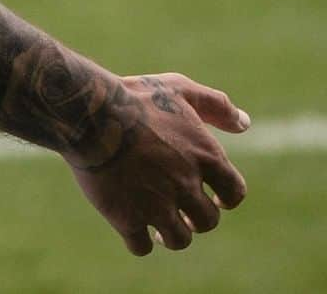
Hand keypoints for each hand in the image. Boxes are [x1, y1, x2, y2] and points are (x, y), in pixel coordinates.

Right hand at [69, 73, 248, 255]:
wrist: (89, 112)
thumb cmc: (134, 97)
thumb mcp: (178, 88)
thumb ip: (215, 105)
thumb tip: (245, 124)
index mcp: (204, 156)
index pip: (234, 193)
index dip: (225, 198)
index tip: (213, 198)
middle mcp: (186, 184)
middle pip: (207, 221)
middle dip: (195, 217)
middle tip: (176, 207)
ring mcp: (157, 204)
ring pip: (178, 239)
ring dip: (169, 234)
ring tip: (156, 225)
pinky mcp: (127, 218)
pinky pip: (140, 246)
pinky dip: (137, 240)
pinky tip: (129, 223)